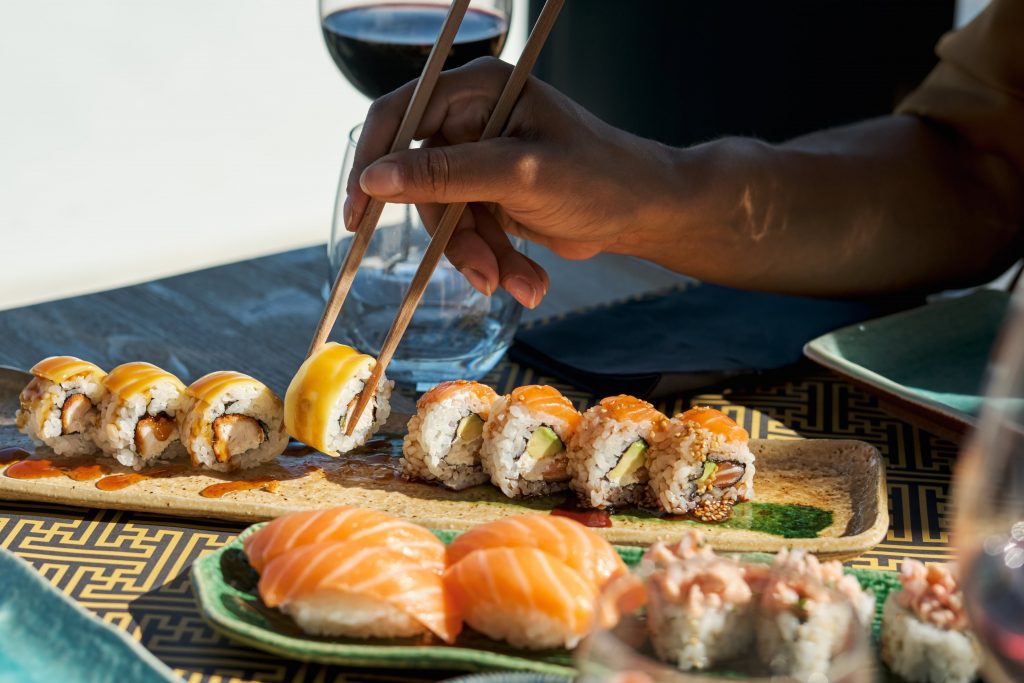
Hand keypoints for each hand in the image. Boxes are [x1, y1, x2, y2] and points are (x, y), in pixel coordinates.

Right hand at [346, 57, 678, 307]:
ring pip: (444, 216)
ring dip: (479, 256)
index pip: (399, 115)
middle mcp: (472, 119)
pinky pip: (466, 233)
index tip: (360, 214)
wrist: (643, 212)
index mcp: (478, 89)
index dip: (372, 162)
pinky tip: (527, 278)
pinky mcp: (490, 195)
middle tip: (480, 270)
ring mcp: (480, 160)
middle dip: (452, 234)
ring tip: (520, 281)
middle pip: (420, 179)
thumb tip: (375, 179)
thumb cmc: (599, 176)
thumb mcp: (519, 174)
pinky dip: (492, 260)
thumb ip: (446, 175)